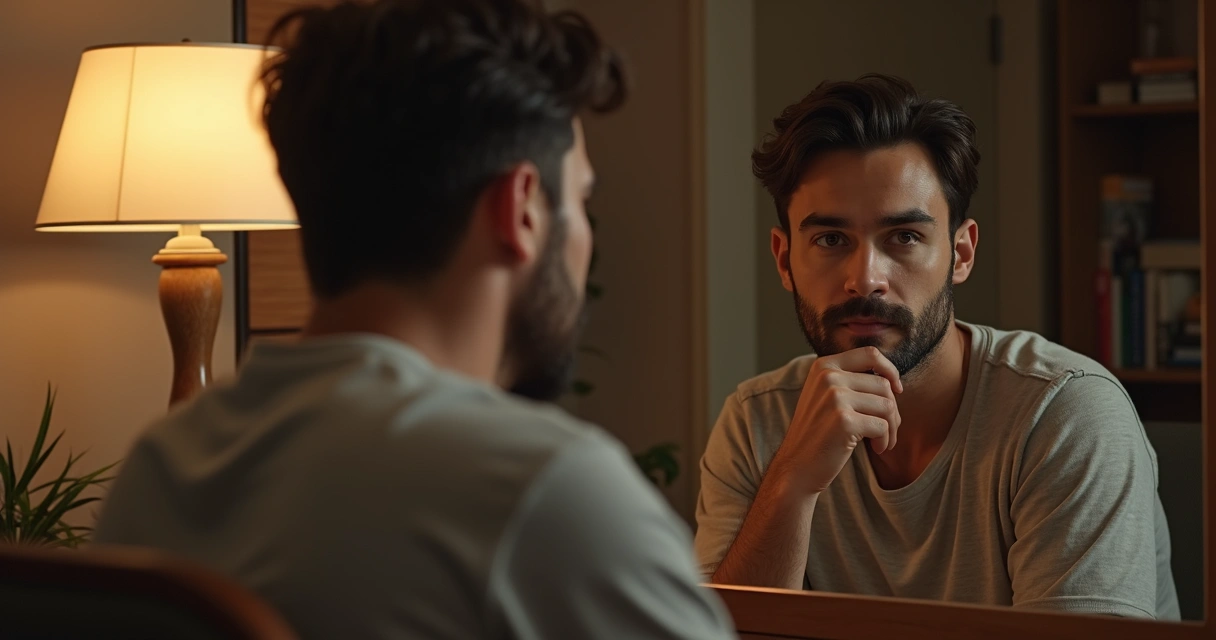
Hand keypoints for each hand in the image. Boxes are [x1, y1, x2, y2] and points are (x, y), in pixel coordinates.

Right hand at [769, 346, 902, 495]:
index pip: (870, 354)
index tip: (897, 390)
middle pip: (883, 384)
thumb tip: (891, 377)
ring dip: (892, 427)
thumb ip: (850, 379)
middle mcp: (828, 377)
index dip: (890, 370)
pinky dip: (885, 440)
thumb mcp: (826, 396)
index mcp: (824, 366)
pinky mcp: (844, 421)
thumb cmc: (818, 434)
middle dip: (893, 410)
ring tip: (882, 441)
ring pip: (887, 405)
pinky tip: (876, 449)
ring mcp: (835, 398)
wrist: (797, 467)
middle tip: (886, 429)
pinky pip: (883, 426)